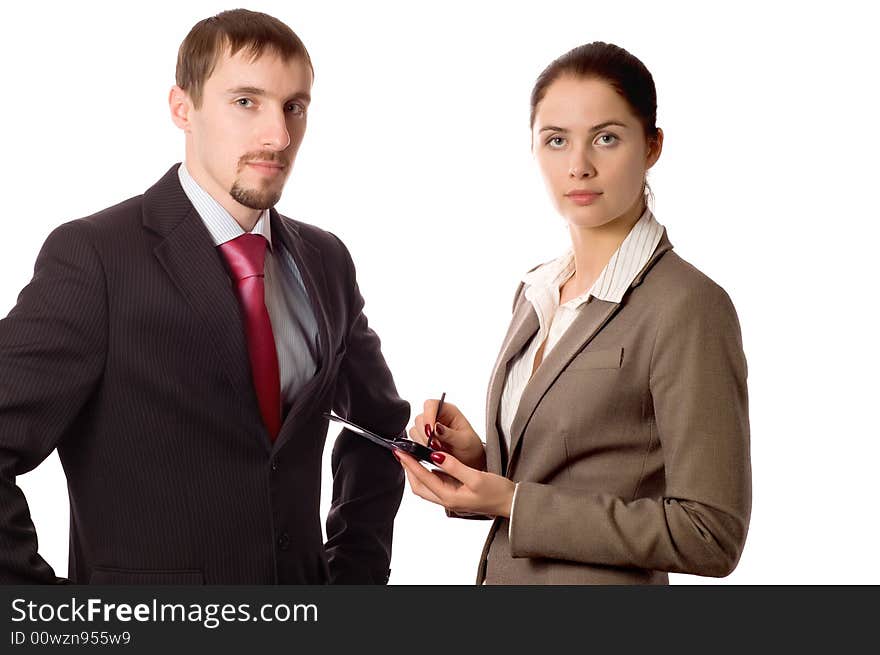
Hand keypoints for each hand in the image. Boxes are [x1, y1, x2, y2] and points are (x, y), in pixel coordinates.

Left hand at [394, 449, 513, 517]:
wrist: (511, 503)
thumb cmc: (497, 492)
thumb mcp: (476, 477)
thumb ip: (454, 466)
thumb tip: (434, 455)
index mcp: (449, 497)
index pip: (423, 478)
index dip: (410, 464)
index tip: (401, 451)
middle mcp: (447, 500)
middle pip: (418, 486)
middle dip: (408, 469)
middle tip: (400, 452)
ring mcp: (450, 498)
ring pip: (425, 486)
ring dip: (415, 471)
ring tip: (410, 455)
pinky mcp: (455, 494)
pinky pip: (435, 484)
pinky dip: (426, 473)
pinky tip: (426, 462)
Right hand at [409, 398, 485, 470]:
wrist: (470, 460)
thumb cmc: (471, 446)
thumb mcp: (464, 440)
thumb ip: (449, 434)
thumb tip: (436, 427)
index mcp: (447, 410)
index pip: (431, 405)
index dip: (428, 416)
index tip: (431, 432)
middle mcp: (436, 416)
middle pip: (420, 419)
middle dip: (426, 434)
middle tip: (436, 446)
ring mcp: (428, 428)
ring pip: (415, 430)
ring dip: (423, 442)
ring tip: (437, 451)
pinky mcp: (422, 439)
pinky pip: (413, 441)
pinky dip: (420, 448)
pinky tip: (430, 453)